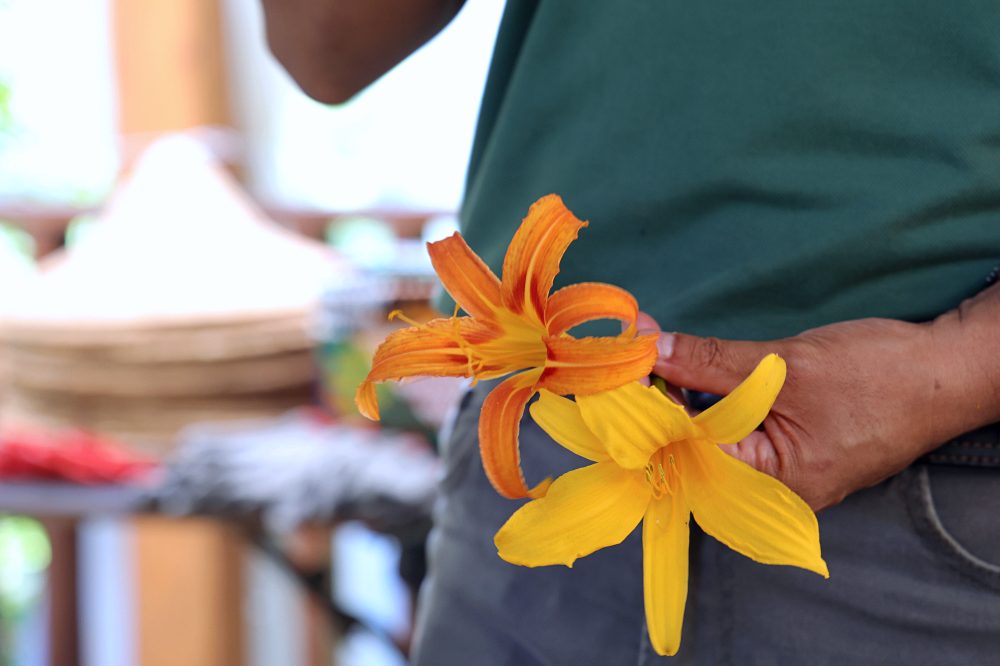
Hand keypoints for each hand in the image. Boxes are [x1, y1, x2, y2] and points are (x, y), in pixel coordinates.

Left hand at [642, 287, 999, 509]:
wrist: (948, 373)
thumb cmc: (878, 376)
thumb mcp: (784, 366)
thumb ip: (710, 361)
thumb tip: (649, 347)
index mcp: (771, 484)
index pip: (687, 450)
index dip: (646, 408)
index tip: (617, 367)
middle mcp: (771, 491)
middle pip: (694, 450)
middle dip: (660, 403)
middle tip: (628, 357)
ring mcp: (782, 474)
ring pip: (713, 439)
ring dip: (683, 399)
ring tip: (650, 358)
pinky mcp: (790, 452)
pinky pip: (737, 434)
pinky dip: (712, 403)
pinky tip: (688, 374)